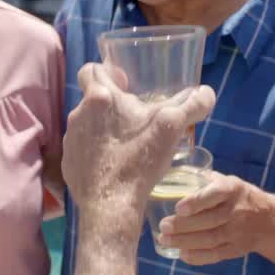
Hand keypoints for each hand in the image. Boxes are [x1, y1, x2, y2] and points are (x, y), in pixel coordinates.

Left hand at [62, 63, 214, 219]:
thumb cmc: (139, 161)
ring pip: (87, 125)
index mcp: (99, 98)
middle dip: (112, 104)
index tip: (126, 84)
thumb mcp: (172, 128)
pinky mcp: (69, 164)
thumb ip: (191, 106)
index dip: (108, 72)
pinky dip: (97, 153)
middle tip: (135, 118)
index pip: (90, 69)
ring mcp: (71, 141)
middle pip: (93, 99)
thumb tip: (206, 92)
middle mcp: (78, 115)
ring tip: (127, 144)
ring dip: (104, 129)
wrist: (111, 205)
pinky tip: (116, 165)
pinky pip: (83, 150)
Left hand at [158, 172, 274, 264]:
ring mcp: (238, 232)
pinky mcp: (236, 249)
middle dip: (183, 225)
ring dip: (184, 241)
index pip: (215, 195)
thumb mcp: (230, 183)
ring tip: (164, 240)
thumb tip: (175, 175)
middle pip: (208, 221)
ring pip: (209, 239)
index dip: (196, 202)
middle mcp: (237, 211)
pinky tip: (181, 254)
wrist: (270, 221)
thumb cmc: (240, 197)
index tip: (178, 207)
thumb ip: (206, 181)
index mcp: (233, 190)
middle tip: (163, 226)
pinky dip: (197, 256)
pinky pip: (215, 255)